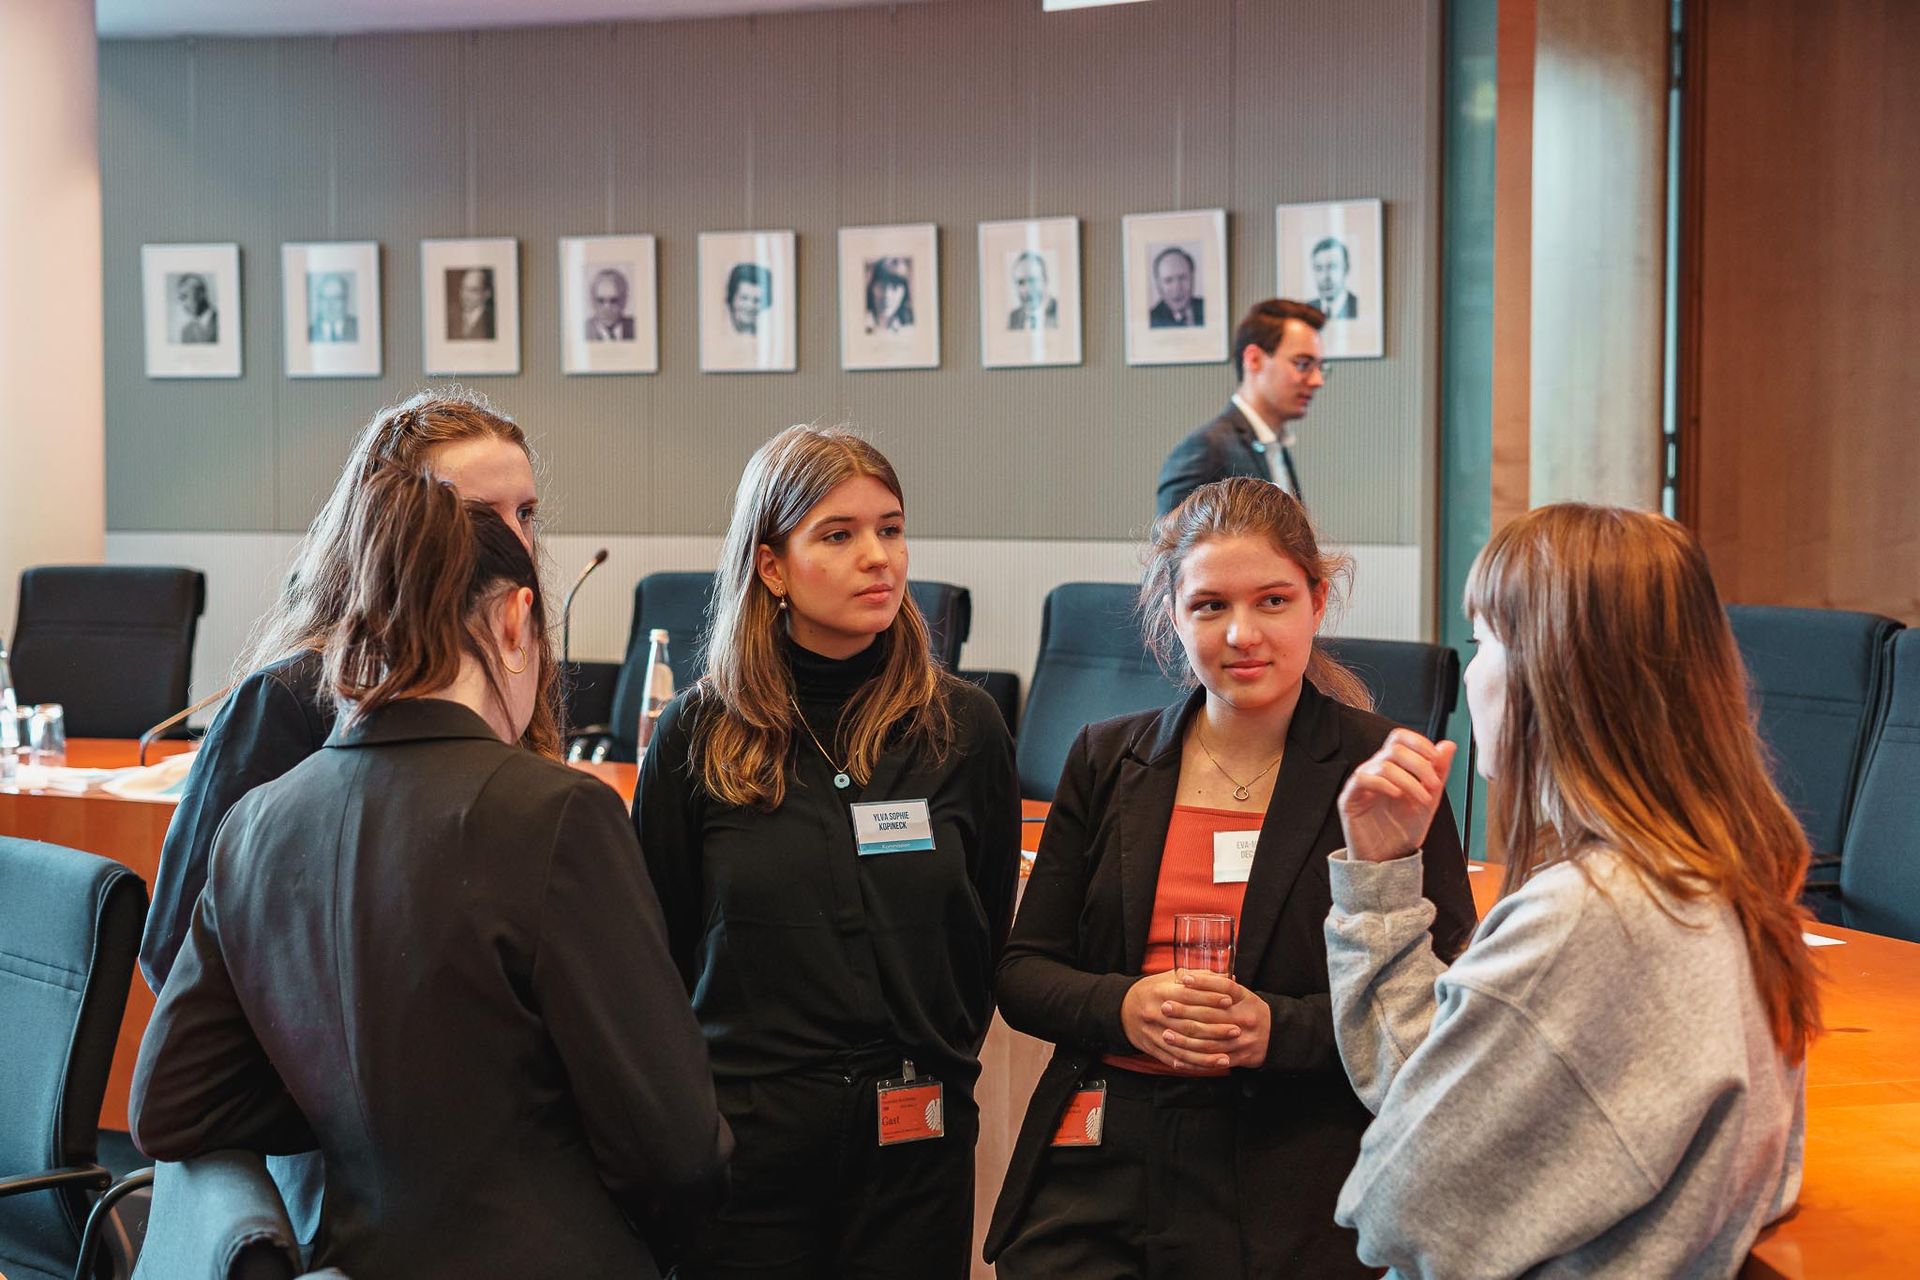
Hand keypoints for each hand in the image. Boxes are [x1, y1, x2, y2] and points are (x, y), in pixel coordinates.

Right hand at [1121, 970, 1225, 1071]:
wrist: (1122, 1010)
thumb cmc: (1151, 991)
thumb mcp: (1168, 977)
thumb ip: (1196, 976)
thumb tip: (1226, 974)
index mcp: (1159, 992)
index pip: (1188, 995)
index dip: (1210, 998)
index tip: (1229, 1001)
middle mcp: (1155, 1013)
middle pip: (1188, 1023)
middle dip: (1215, 1028)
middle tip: (1236, 1029)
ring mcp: (1153, 1033)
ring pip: (1183, 1047)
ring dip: (1207, 1053)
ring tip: (1227, 1055)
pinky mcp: (1153, 1048)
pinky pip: (1175, 1059)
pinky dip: (1194, 1064)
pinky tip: (1210, 1065)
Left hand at [1159, 971, 1271, 1068]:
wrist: (1275, 1036)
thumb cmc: (1249, 1010)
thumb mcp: (1241, 994)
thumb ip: (1220, 984)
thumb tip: (1190, 974)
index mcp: (1245, 1000)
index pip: (1224, 987)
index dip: (1204, 982)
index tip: (1183, 979)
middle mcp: (1244, 1018)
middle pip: (1211, 1014)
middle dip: (1185, 1011)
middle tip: (1165, 1007)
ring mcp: (1241, 1040)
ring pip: (1209, 1042)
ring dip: (1185, 1039)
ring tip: (1166, 1034)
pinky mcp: (1238, 1058)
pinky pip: (1213, 1062)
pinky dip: (1194, 1062)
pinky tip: (1177, 1059)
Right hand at [1338, 729, 1455, 861]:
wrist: (1389, 859)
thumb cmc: (1404, 830)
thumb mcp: (1430, 798)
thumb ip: (1438, 772)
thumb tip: (1448, 745)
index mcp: (1393, 766)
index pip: (1400, 738)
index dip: (1419, 743)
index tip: (1437, 760)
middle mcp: (1375, 770)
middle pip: (1394, 747)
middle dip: (1420, 764)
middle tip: (1434, 785)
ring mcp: (1362, 782)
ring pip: (1383, 764)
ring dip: (1409, 780)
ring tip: (1423, 799)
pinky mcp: (1350, 797)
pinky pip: (1363, 779)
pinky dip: (1385, 784)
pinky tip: (1398, 796)